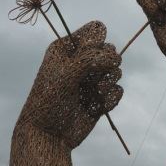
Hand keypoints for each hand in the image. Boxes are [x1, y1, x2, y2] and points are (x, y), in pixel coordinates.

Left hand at [18, 21, 122, 148]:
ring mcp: (91, 80)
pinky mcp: (100, 98)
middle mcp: (81, 62)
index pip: (95, 31)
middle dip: (107, 62)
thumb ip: (92, 58)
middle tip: (95, 75)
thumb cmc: (50, 99)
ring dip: (109, 80)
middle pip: (110, 50)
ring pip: (116, 70)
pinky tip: (100, 104)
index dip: (98, 41)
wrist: (48, 134)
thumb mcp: (67, 72)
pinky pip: (117, 90)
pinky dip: (112, 96)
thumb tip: (116, 56)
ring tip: (96, 91)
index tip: (90, 55)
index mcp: (68, 48)